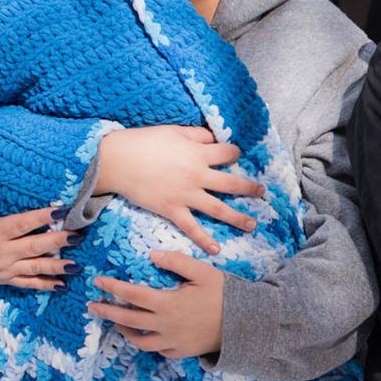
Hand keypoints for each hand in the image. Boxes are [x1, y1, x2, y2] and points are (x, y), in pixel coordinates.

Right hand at [0, 174, 68, 289]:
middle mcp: (1, 252)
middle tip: (79, 235)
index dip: (42, 216)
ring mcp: (3, 268)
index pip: (22, 224)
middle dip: (58, 241)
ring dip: (57, 266)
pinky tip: (61, 284)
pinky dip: (44, 284)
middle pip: (34, 246)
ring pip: (35, 267)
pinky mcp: (3, 279)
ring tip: (77, 265)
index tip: (62, 210)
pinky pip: (26, 283)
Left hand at [88, 249, 226, 359]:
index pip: (131, 295)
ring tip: (116, 323)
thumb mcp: (202, 271)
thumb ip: (176, 262)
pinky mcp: (181, 352)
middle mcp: (164, 326)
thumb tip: (152, 255)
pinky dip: (149, 343)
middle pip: (128, 320)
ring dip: (125, 331)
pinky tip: (147, 336)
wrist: (246, 324)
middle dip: (107, 312)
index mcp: (166, 303)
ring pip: (139, 341)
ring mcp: (171, 342)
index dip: (112, 288)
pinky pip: (159, 350)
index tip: (98, 282)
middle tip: (93, 307)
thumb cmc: (224, 294)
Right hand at [96, 125, 263, 253]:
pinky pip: (191, 228)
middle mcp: (198, 176)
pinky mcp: (172, 210)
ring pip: (219, 209)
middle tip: (262, 192)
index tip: (236, 155)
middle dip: (249, 189)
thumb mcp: (175, 131)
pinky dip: (204, 240)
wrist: (118, 160)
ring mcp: (186, 195)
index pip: (228, 154)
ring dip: (238, 218)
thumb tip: (213, 139)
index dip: (234, 153)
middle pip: (232, 184)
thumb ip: (197, 135)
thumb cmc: (145, 142)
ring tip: (252, 225)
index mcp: (199, 154)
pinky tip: (217, 250)